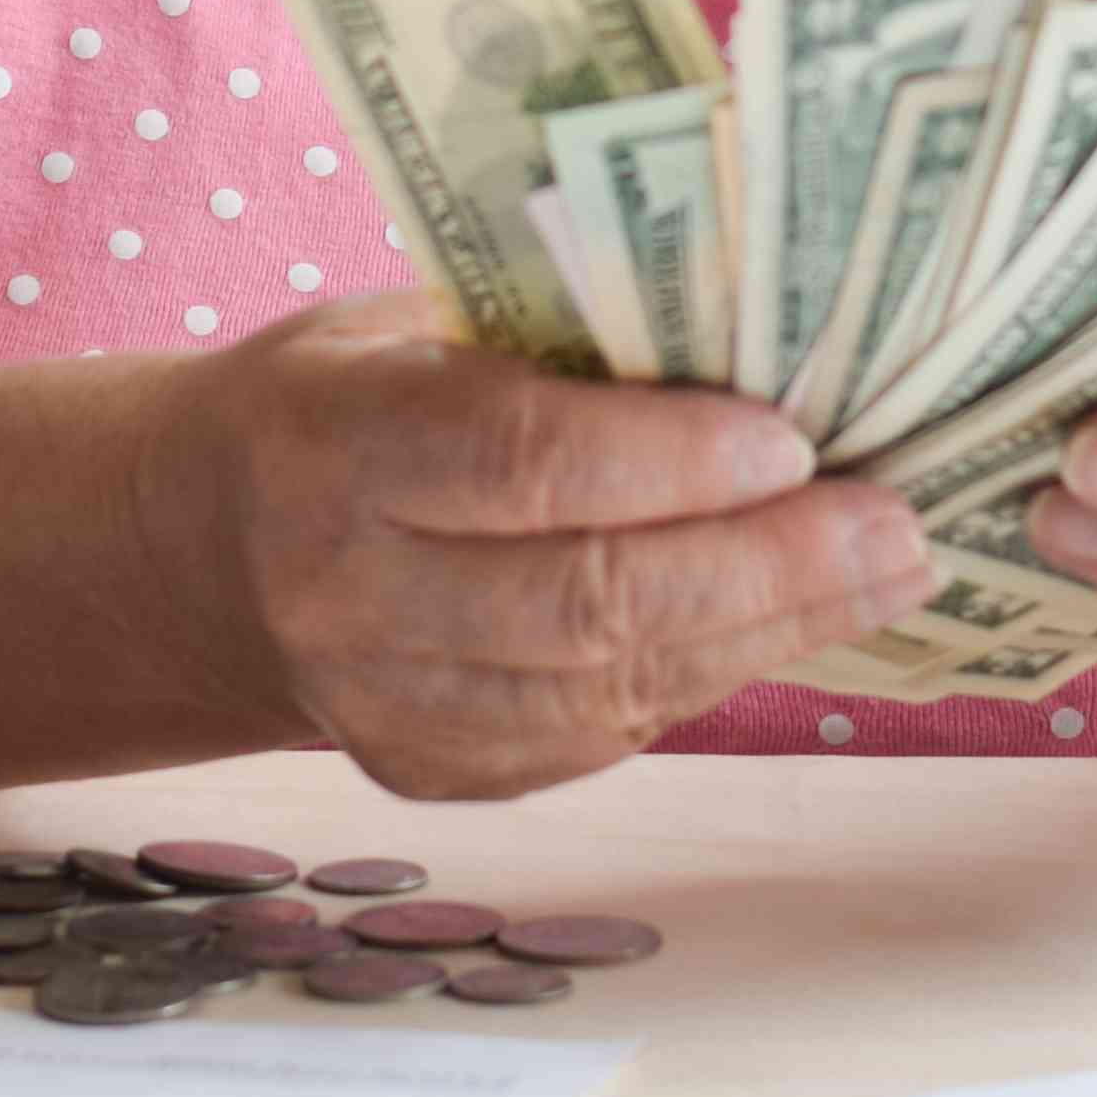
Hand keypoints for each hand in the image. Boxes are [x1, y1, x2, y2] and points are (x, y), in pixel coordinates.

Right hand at [174, 292, 935, 797]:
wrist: (203, 552)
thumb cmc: (342, 397)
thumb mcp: (409, 322)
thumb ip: (550, 336)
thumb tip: (762, 330)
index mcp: (330, 446)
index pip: (517, 461)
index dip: (667, 458)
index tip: (792, 435)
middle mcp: (347, 592)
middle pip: (585, 597)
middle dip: (765, 563)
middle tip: (893, 523)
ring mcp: (387, 706)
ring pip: (611, 685)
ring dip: (770, 630)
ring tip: (885, 573)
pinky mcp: (436, 774)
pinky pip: (603, 734)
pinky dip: (712, 673)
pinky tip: (794, 621)